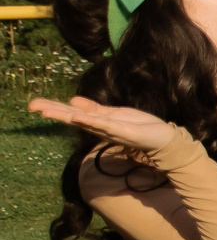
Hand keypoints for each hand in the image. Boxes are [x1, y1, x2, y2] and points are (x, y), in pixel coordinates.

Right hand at [29, 94, 185, 156]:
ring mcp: (109, 130)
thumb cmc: (138, 127)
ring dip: (64, 115)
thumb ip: (93, 109)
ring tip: (46, 111)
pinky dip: (90, 120)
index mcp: (96, 121)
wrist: (161, 138)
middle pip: (71, 117)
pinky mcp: (121, 131)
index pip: (70, 113)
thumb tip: (72, 101)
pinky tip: (77, 116)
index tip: (35, 105)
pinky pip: (103, 125)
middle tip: (32, 106)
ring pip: (82, 121)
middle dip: (52, 111)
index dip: (53, 108)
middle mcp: (99, 127)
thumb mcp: (113, 114)